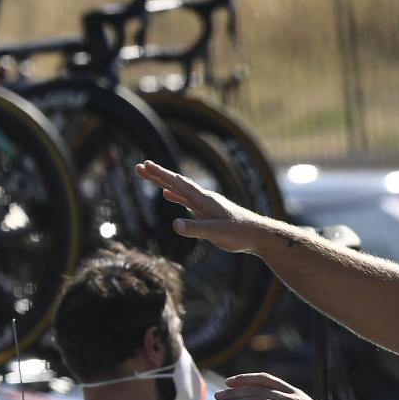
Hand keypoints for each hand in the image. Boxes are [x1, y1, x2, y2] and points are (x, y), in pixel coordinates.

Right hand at [135, 161, 266, 253]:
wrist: (259, 235)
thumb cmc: (239, 234)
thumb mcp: (216, 233)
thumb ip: (195, 229)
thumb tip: (174, 224)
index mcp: (203, 199)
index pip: (178, 183)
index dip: (161, 174)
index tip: (145, 165)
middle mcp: (203, 198)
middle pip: (176, 182)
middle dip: (157, 175)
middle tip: (139, 167)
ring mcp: (205, 204)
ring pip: (180, 190)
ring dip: (163, 183)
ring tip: (149, 176)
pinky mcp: (208, 212)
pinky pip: (186, 200)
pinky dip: (175, 195)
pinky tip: (168, 195)